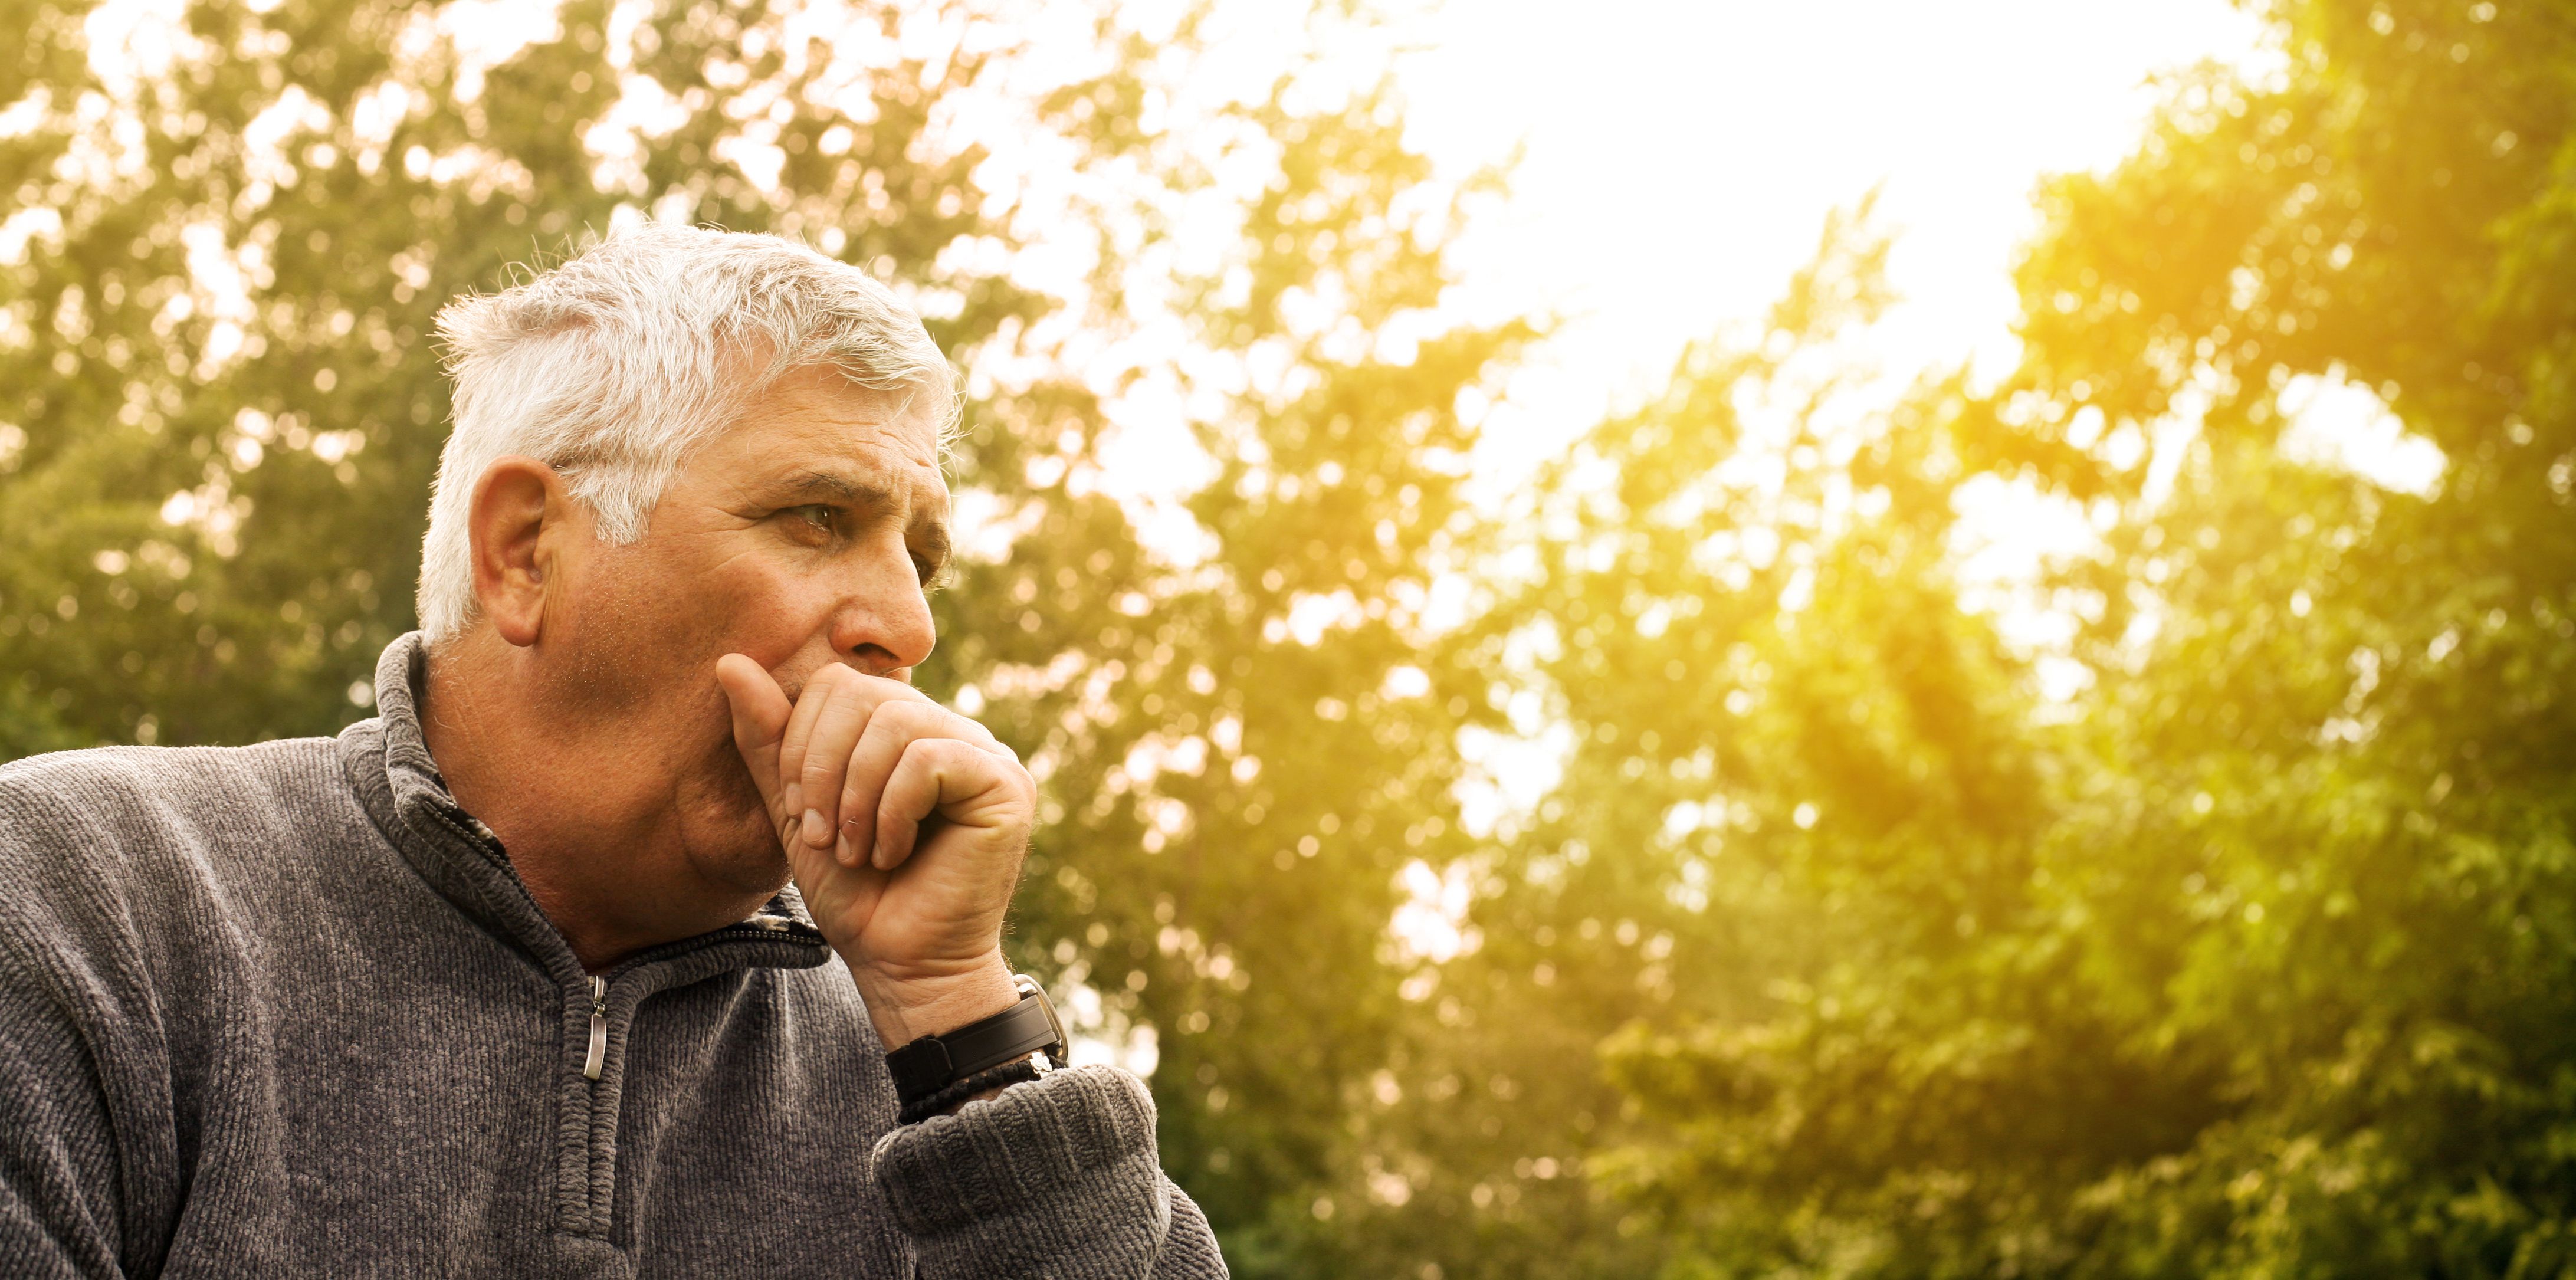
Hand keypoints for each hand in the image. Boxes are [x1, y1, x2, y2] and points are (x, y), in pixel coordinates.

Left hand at [716, 657, 1032, 1047]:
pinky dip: (893, 812)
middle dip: (823, 769)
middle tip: (824, 835)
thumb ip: (769, 741)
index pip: (840, 683)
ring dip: (857, 797)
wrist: (903, 967)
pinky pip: (929, 759)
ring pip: (896, 723)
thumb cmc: (857, 897)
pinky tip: (893, 853)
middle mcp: (951, 731)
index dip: (802, 741)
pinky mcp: (1006, 784)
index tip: (799, 812)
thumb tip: (730, 661)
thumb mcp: (797, 812)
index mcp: (905, 731)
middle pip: (864, 694)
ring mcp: (985, 754)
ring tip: (858, 851)